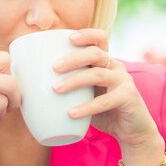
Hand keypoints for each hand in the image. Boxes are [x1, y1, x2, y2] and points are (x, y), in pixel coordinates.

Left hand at [52, 29, 162, 152]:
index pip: (100, 38)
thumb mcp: (86, 95)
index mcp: (106, 62)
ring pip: (98, 74)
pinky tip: (70, 113)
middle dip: (73, 58)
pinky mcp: (129, 98)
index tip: (68, 37)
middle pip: (96, 53)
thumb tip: (33, 87)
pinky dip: (86, 107)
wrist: (132, 131)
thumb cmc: (104, 112)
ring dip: (75, 80)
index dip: (86, 34)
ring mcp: (124, 81)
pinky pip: (105, 100)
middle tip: (54, 67)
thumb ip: (70, 88)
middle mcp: (116, 67)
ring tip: (56, 89)